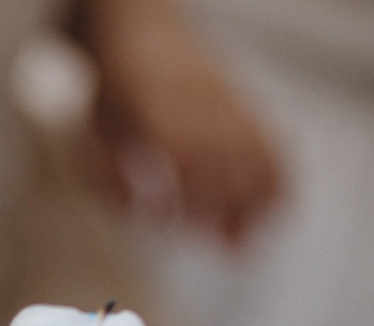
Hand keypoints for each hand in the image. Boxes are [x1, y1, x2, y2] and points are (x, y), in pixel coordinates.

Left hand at [83, 0, 283, 244]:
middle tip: (233, 252)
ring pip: (253, 148)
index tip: (194, 232)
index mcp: (155, 112)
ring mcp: (222, 97)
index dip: (195, 197)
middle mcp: (195, 103)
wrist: (137, 25)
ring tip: (256, 238)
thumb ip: (115, 180)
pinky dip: (277, 170)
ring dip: (259, 197)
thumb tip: (150, 218)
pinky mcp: (238, 96)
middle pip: (226, 159)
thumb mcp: (96, 134)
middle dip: (233, 208)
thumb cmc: (112, 88)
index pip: (186, 158)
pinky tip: (277, 205)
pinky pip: (268, 133)